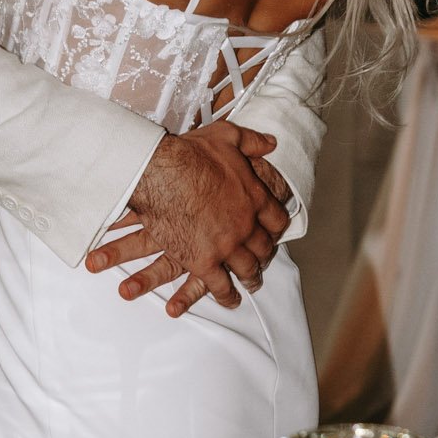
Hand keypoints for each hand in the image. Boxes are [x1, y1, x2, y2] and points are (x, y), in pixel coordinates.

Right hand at [87, 126, 290, 315]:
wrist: (161, 173)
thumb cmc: (190, 154)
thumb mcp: (228, 138)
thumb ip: (253, 141)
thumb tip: (272, 143)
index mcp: (254, 197)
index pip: (277, 218)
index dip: (277, 228)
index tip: (274, 233)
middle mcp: (246, 225)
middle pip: (263, 248)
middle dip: (265, 256)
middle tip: (263, 262)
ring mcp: (226, 246)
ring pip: (246, 269)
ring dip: (251, 278)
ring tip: (252, 284)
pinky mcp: (203, 261)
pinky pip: (220, 285)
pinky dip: (227, 295)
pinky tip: (230, 300)